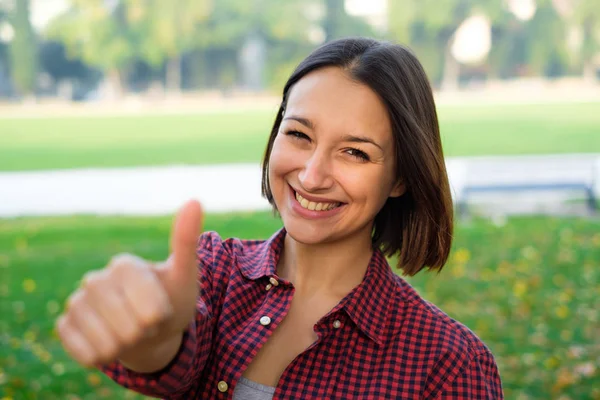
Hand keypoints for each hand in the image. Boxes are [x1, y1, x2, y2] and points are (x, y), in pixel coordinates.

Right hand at [56, 200, 202, 367]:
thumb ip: (186, 240)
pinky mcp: (65, 326)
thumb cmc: (171, 300)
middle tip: (147, 322)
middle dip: (146, 332)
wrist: (151, 331)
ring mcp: (77, 303)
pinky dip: (104, 356)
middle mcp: (94, 279)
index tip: (162, 308)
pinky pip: (86, 353)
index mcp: (123, 265)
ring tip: (131, 332)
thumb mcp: (186, 275)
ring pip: (108, 344)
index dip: (161, 315)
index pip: (150, 308)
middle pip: (130, 328)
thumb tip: (195, 200)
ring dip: (127, 347)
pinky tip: (110, 343)